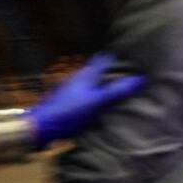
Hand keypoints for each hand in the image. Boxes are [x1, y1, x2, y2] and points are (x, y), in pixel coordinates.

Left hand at [27, 54, 147, 148]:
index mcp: (86, 75)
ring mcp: (69, 90)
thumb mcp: (97, 102)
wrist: (40, 127)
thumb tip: (141, 79)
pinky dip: (94, 95)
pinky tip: (97, 104)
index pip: (103, 59)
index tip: (129, 55)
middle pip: (96, 70)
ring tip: (115, 88)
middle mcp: (77, 78)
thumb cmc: (69, 112)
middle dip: (110, 70)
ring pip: (90, 82)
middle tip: (126, 72)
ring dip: (102, 84)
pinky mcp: (65, 102)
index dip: (116, 57)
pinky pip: (84, 94)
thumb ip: (117, 91)